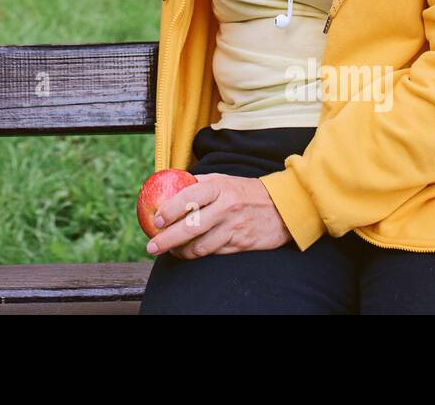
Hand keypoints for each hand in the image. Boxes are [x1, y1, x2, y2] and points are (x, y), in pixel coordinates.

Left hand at [144, 174, 293, 258]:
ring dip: (181, 251)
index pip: (188, 198)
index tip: (156, 220)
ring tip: (170, 250)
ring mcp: (233, 227)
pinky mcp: (241, 244)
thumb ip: (199, 183)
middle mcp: (225, 207)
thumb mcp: (224, 180)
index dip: (169, 210)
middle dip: (167, 240)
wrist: (283, 208)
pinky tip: (189, 253)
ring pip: (200, 246)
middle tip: (152, 246)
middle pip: (190, 227)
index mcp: (219, 187)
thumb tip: (170, 185)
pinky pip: (214, 252)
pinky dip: (198, 254)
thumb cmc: (246, 192)